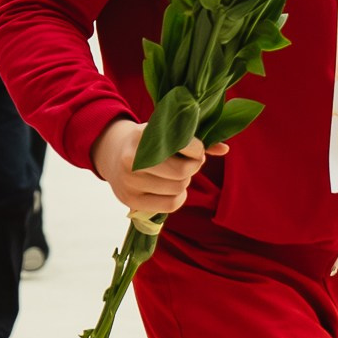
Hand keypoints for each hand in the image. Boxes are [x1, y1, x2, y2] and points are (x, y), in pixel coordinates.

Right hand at [92, 115, 207, 220]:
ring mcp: (129, 181)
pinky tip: (173, 189)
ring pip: (178, 189)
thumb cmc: (147, 141)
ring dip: (185, 182)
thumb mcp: (165, 131)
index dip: (197, 150)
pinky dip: (179, 198)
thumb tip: (225, 149)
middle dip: (193, 168)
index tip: (196, 150)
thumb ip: (194, 139)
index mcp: (142, 135)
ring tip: (177, 174)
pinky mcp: (130, 200)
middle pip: (182, 172)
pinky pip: (170, 206)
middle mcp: (132, 158)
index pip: (183, 145)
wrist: (112, 153)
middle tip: (190, 163)